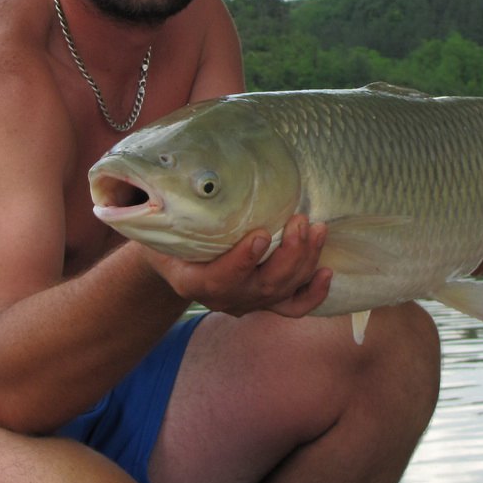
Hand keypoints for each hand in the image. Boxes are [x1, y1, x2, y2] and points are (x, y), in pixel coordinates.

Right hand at [144, 214, 330, 317]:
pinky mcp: (265, 301)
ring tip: (316, 229)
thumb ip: (161, 208)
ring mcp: (247, 302)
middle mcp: (222, 298)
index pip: (219, 280)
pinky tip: (327, 271)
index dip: (242, 261)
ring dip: (304, 263)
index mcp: (192, 281)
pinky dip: (313, 294)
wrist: (174, 258)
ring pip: (281, 293)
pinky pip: (293, 307)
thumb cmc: (168, 230)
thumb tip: (157, 174)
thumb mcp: (155, 220)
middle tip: (300, 220)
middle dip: (287, 255)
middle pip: (261, 287)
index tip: (260, 234)